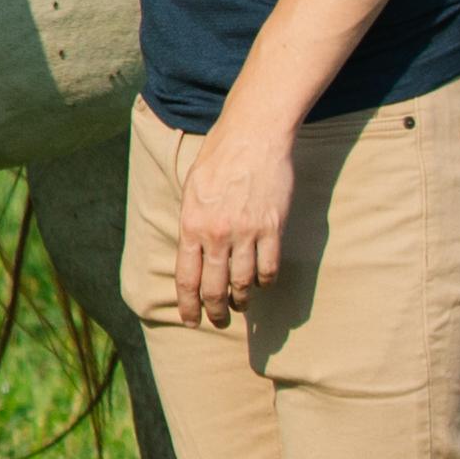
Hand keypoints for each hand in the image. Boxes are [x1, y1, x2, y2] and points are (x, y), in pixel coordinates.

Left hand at [175, 110, 296, 327]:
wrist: (252, 136)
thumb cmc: (218, 160)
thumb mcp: (192, 191)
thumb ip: (192, 225)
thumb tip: (193, 256)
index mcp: (192, 225)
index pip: (187, 278)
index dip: (188, 305)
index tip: (190, 320)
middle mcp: (217, 234)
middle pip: (215, 288)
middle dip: (214, 312)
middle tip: (217, 321)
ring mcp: (247, 232)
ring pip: (243, 284)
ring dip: (241, 300)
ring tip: (239, 305)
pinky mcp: (273, 228)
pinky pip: (269, 268)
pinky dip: (265, 281)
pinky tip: (261, 283)